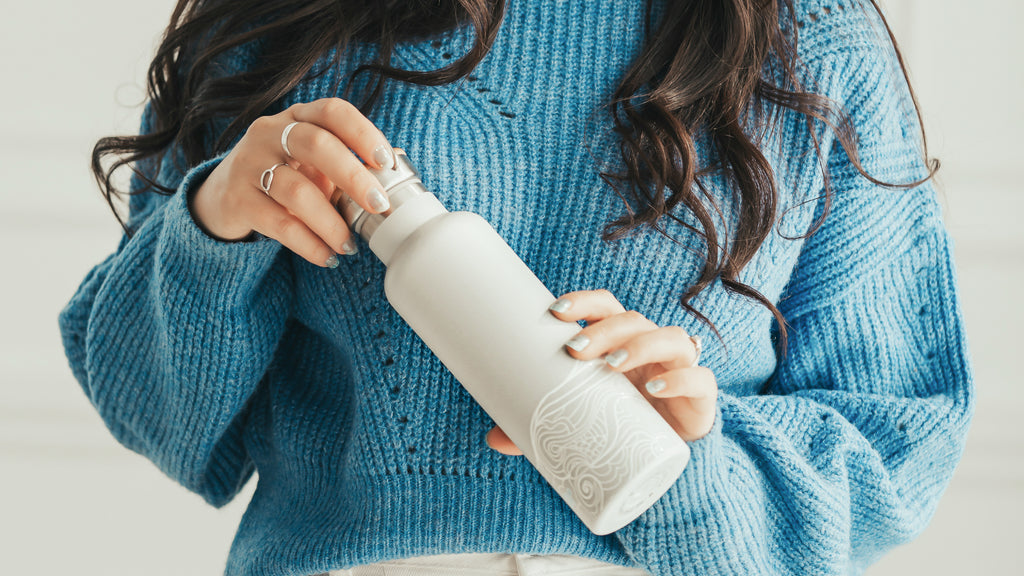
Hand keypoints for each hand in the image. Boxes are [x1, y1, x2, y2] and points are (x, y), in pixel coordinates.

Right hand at [190, 97, 398, 266]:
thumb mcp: (312, 163)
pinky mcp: (237, 199)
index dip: (362, 133)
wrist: (225, 196)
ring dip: (330, 222)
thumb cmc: (285, 175)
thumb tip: (396, 180)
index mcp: (297, 117)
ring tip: (349, 244)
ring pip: (296, 191)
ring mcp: (249, 164)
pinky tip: (327, 256)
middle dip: (353, 177)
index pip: (332, 112)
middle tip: (378, 205)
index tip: (386, 162)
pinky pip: (279, 223)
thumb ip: (346, 164)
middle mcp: (269, 133)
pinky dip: (309, 244)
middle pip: (316, 145)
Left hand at [485, 289, 717, 454]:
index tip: (555, 312)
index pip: (607, 307)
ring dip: (640, 344)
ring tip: (612, 366)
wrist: (669, 464)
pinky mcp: (701, 398)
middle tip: (575, 350)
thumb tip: (492, 437)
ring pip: (670, 337)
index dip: (585, 303)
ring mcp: (679, 369)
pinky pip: (700, 379)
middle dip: (604, 328)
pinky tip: (657, 387)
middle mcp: (652, 349)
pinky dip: (681, 378)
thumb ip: (542, 427)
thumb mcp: (582, 422)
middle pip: (633, 319)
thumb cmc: (622, 427)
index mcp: (622, 345)